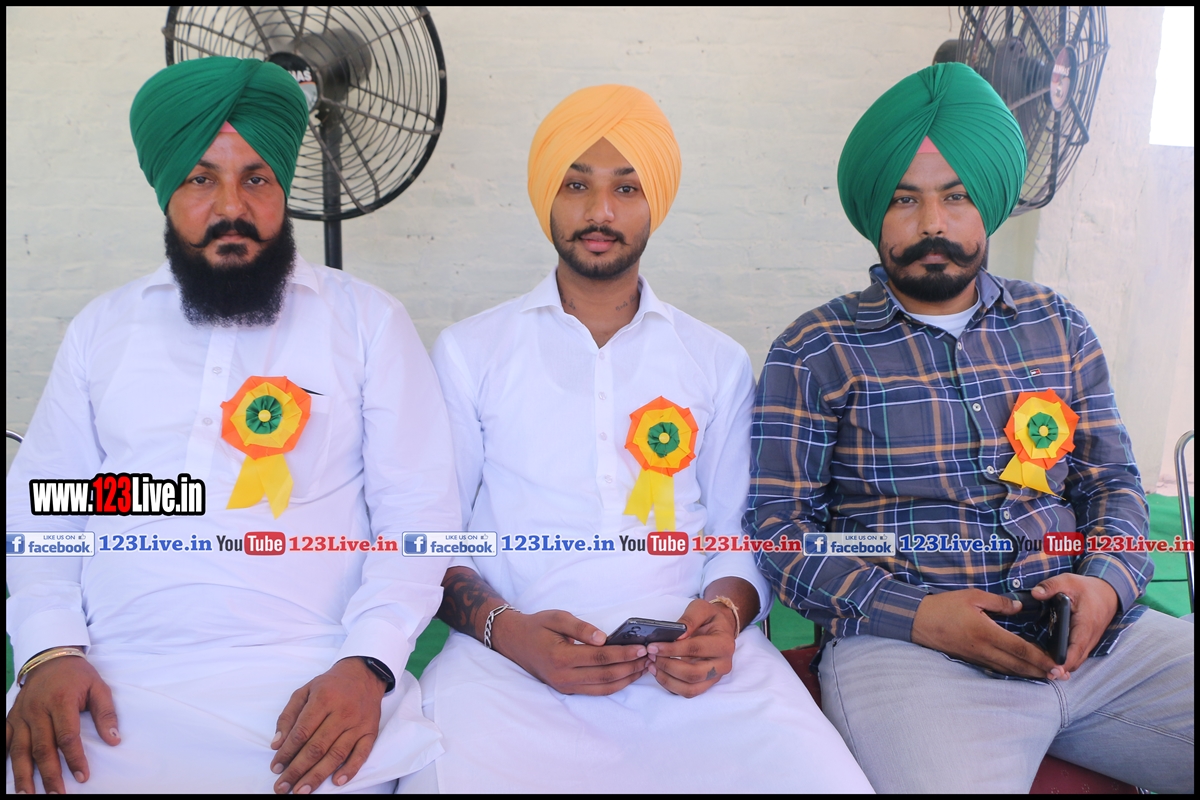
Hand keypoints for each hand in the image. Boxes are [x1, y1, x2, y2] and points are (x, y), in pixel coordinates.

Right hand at [6, 654, 119, 793]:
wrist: (50, 658)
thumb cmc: (78, 676)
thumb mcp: (98, 687)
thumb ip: (106, 714)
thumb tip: (114, 740)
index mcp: (61, 701)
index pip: (67, 736)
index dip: (75, 758)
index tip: (83, 776)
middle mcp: (37, 710)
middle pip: (42, 748)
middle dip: (50, 775)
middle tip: (57, 794)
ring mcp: (21, 715)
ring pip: (20, 750)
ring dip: (24, 775)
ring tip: (28, 795)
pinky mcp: (11, 718)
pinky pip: (5, 741)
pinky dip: (5, 758)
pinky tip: (10, 776)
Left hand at [270, 657, 386, 793]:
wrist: (364, 673)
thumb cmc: (330, 684)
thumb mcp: (305, 691)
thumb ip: (288, 716)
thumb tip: (277, 744)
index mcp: (323, 699)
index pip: (302, 732)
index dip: (287, 753)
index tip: (275, 768)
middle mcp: (342, 712)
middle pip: (317, 747)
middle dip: (297, 770)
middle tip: (283, 786)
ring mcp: (358, 723)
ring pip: (337, 754)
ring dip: (318, 775)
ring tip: (301, 791)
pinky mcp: (371, 731)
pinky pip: (362, 753)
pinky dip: (350, 769)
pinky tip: (337, 781)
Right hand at [491, 609, 648, 695]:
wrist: (515, 642)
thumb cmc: (537, 627)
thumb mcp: (556, 617)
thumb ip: (580, 627)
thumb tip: (603, 638)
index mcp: (560, 657)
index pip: (600, 659)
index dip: (623, 654)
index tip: (641, 648)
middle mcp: (563, 677)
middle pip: (605, 676)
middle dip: (630, 667)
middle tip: (649, 658)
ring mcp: (565, 686)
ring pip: (603, 688)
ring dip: (626, 679)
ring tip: (644, 667)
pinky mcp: (567, 690)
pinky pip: (596, 691)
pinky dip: (615, 685)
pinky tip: (628, 675)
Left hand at [645, 599, 736, 697]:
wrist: (720, 629)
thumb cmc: (710, 618)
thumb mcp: (702, 608)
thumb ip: (690, 619)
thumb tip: (678, 635)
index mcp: (724, 644)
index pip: (695, 649)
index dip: (672, 649)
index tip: (654, 646)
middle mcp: (723, 665)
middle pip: (693, 674)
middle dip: (668, 666)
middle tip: (652, 656)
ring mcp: (714, 678)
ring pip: (689, 689)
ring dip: (667, 679)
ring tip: (652, 665)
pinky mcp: (705, 684)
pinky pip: (686, 692)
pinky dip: (670, 685)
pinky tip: (658, 672)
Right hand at [911, 589, 1058, 679]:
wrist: (918, 621)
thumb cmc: (944, 606)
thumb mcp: (972, 596)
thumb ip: (998, 602)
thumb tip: (1019, 607)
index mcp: (986, 633)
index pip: (1019, 649)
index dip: (1040, 658)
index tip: (1056, 664)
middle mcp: (983, 649)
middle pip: (1017, 665)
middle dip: (1040, 671)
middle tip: (1059, 676)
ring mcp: (977, 657)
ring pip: (1008, 670)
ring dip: (1028, 674)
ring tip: (1045, 676)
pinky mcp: (971, 659)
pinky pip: (996, 668)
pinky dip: (1012, 672)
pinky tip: (1020, 672)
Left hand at [1031, 573, 1118, 677]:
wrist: (1108, 592)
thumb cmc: (1087, 588)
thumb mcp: (1068, 581)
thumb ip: (1051, 586)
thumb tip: (1035, 594)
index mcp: (1085, 625)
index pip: (1076, 650)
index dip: (1064, 662)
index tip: (1051, 669)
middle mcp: (1089, 638)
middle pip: (1075, 661)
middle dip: (1059, 669)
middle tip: (1040, 671)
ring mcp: (1089, 642)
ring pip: (1076, 661)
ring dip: (1062, 667)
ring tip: (1042, 669)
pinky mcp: (1086, 642)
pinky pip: (1077, 656)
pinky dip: (1066, 661)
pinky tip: (1049, 661)